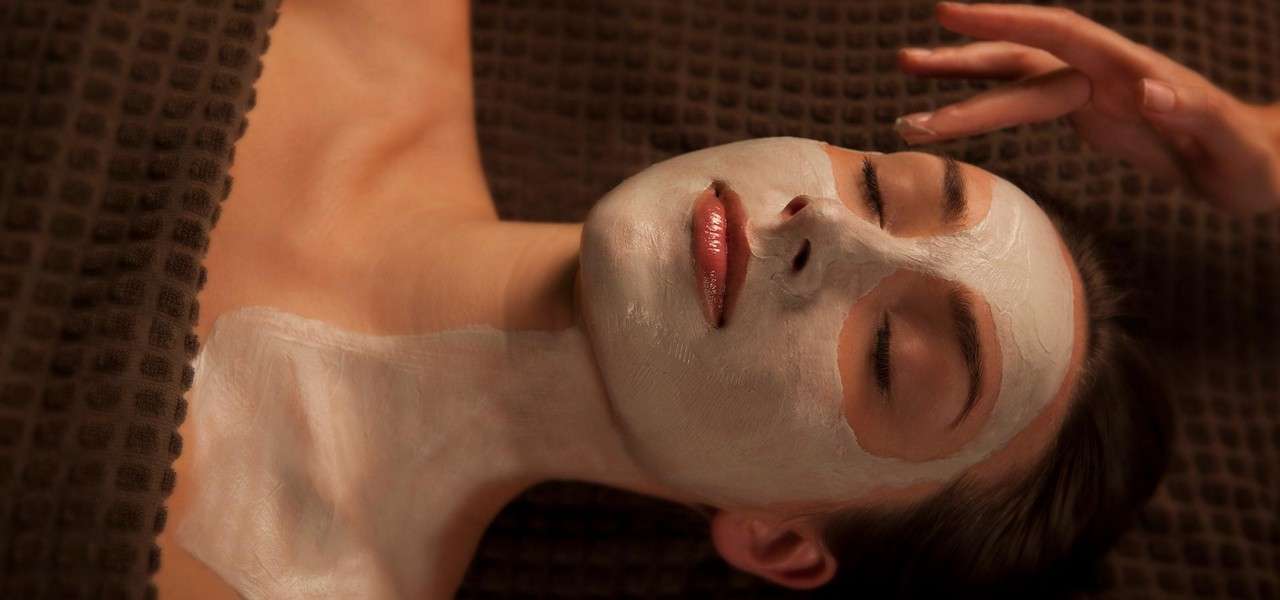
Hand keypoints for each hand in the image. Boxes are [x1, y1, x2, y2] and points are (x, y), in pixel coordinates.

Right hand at [895, 1, 1279, 214]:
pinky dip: (986, 108)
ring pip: (1015, 80)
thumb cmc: (1250, 160)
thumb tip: (1147, 90)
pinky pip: (1026, 107)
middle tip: (904, 62)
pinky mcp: (1089, 116)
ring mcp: (1093, 94)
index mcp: (1131, 70)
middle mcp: (1104, 74)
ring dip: (963, 83)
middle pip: (1020, 58)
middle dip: (961, 61)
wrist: (1256, 170)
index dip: (1003, 20)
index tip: (950, 14)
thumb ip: (1194, 113)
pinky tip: (952, 116)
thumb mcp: (1231, 144)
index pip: (1058, 34)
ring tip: (908, 88)